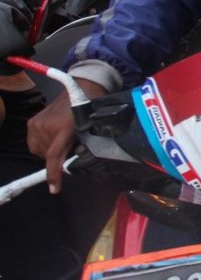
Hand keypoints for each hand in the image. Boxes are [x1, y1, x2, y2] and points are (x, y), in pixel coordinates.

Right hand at [27, 79, 108, 193]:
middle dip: (58, 157)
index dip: (54, 174)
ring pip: (40, 151)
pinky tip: (53, 138)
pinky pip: (35, 144)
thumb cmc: (89, 111)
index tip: (54, 189)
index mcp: (64, 128)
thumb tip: (72, 165)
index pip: (54, 156)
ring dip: (50, 151)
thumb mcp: (90, 130)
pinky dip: (44, 145)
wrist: (79, 90)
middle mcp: (47, 126)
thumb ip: (81, 147)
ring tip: (62, 139)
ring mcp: (37, 124)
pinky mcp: (32, 123)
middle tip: (70, 148)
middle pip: (47, 156)